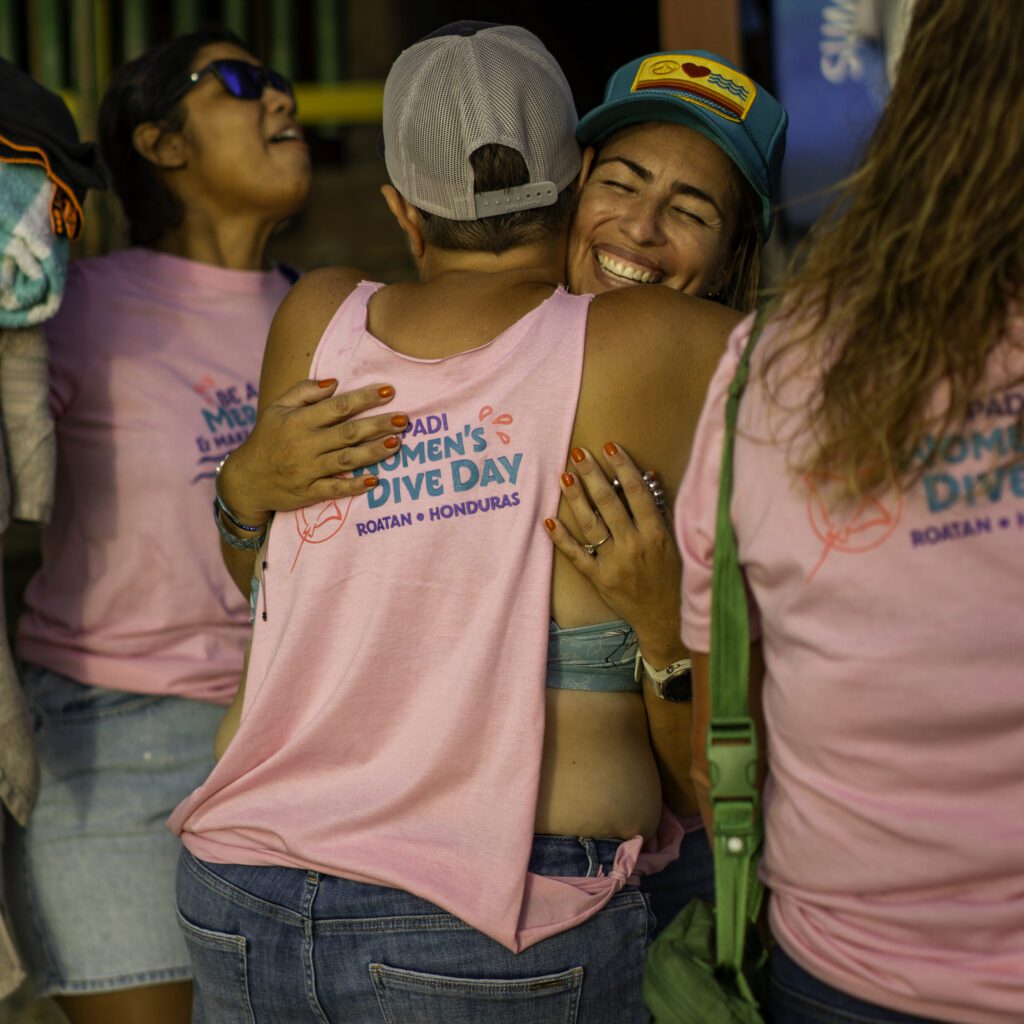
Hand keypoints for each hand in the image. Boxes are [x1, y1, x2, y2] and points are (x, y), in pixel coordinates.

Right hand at [219, 379, 406, 522]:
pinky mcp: (308, 493)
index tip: (389, 391)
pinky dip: (354, 486)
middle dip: (378, 425)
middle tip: (404, 419)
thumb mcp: (277, 409)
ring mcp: (307, 470)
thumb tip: (334, 382)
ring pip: (346, 460)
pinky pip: (335, 489)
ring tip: (398, 443)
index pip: (337, 407)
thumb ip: (304, 392)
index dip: (364, 398)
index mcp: (297, 421)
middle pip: (348, 433)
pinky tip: (375, 481)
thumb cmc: (266, 439)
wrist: (245, 481)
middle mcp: (304, 445)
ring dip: (374, 452)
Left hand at [544, 442, 682, 665]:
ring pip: (590, 525)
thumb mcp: (675, 542)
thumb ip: (661, 509)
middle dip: (592, 475)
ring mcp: (614, 563)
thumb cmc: (673, 576)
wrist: (666, 618)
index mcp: (656, 535)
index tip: (610, 446)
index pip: (637, 493)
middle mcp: (634, 546)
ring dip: (576, 499)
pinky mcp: (598, 579)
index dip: (623, 467)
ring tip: (564, 476)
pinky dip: (561, 538)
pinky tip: (549, 519)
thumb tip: (648, 475)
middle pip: (609, 503)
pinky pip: (576, 555)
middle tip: (578, 453)